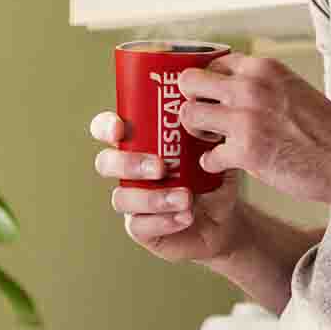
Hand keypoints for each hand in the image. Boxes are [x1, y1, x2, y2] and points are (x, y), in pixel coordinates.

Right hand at [91, 112, 252, 264]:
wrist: (225, 218)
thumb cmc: (214, 176)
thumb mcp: (217, 148)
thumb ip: (209, 126)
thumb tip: (209, 101)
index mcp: (139, 143)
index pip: (108, 129)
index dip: (106, 127)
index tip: (121, 128)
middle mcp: (129, 171)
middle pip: (105, 163)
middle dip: (129, 163)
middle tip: (161, 167)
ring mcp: (131, 200)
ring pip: (121, 198)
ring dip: (152, 198)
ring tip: (186, 199)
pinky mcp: (140, 228)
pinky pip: (138, 226)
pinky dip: (163, 221)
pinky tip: (186, 217)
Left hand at [172, 52, 330, 205]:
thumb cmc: (328, 131)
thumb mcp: (292, 90)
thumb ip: (262, 87)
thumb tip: (231, 92)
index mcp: (264, 69)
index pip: (212, 63)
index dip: (206, 84)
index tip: (208, 99)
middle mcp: (250, 86)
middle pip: (189, 82)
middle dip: (191, 102)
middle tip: (204, 121)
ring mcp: (246, 117)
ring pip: (188, 116)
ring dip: (195, 133)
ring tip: (212, 143)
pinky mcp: (246, 151)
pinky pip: (206, 156)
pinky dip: (213, 165)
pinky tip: (227, 166)